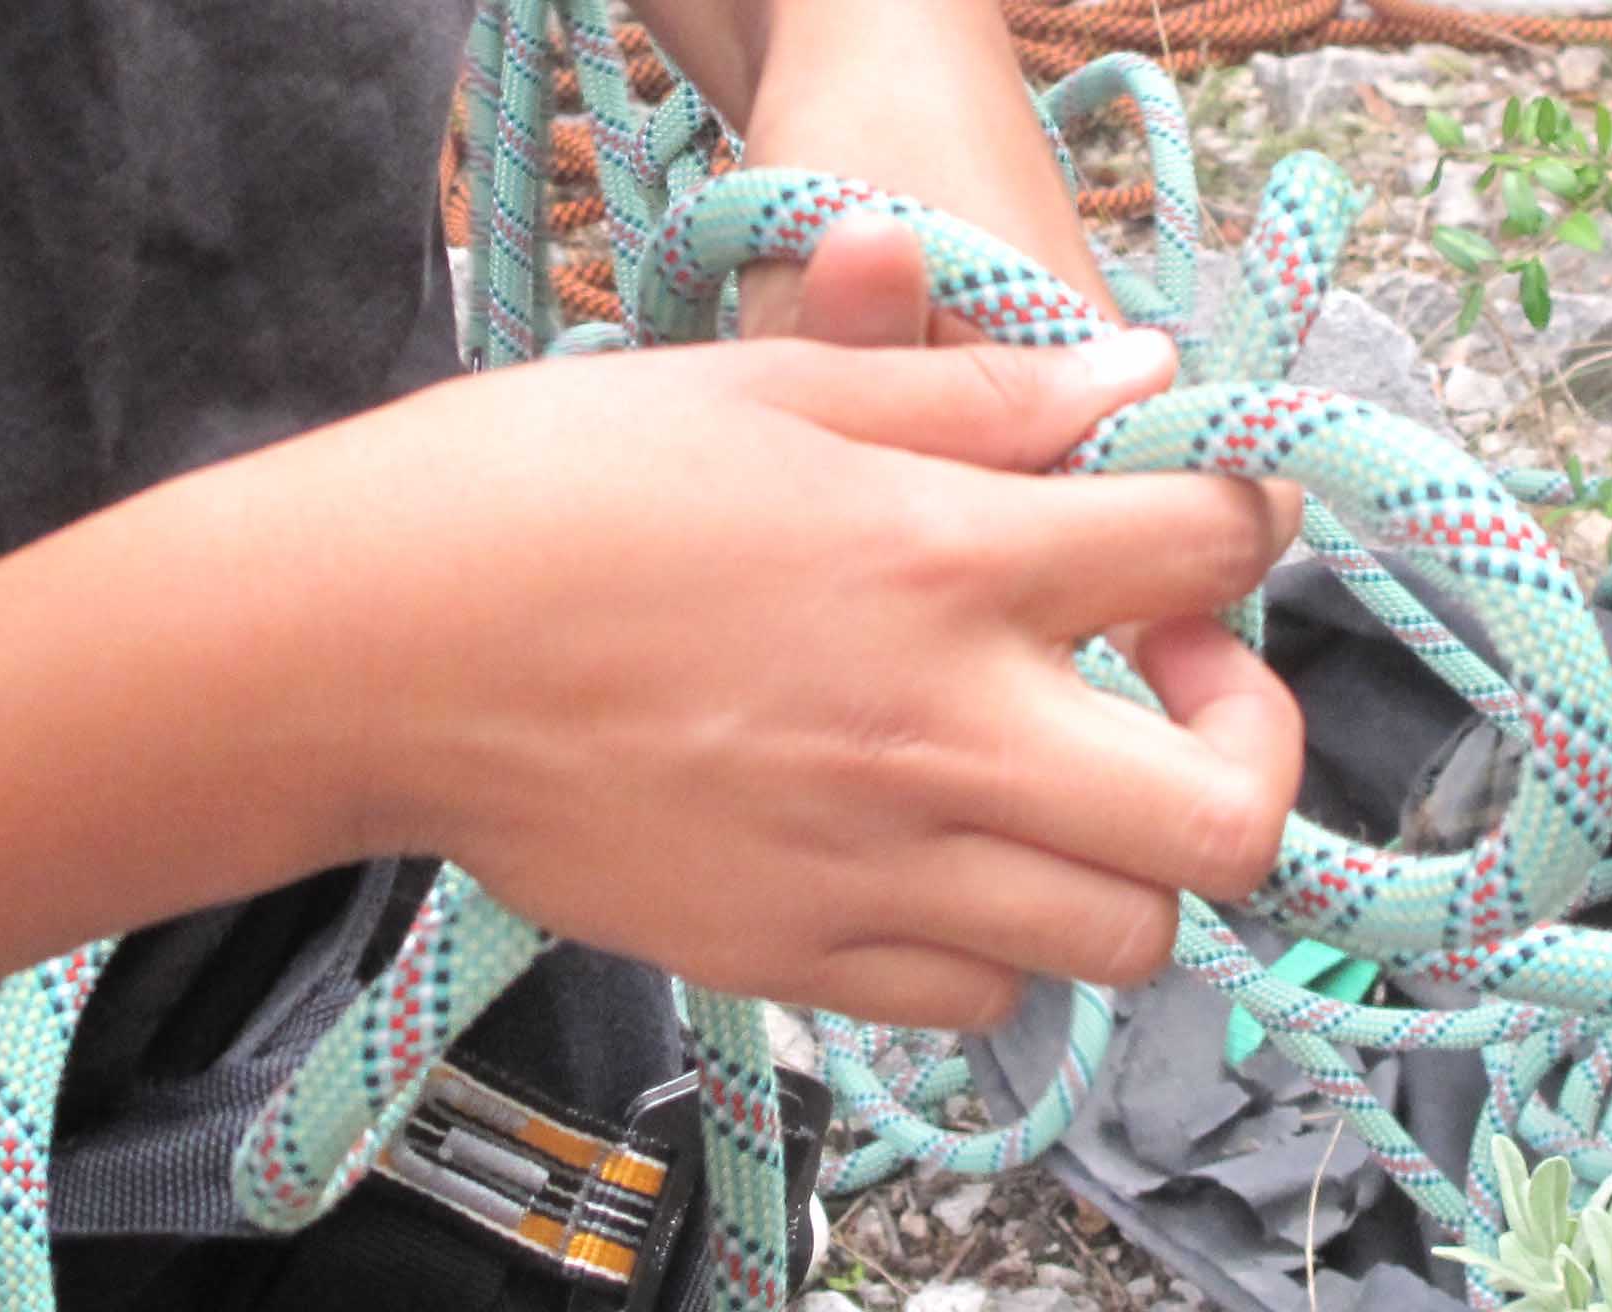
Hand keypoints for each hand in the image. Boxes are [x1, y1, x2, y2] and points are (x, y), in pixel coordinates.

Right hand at [256, 332, 1300, 1029]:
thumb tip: (1130, 380)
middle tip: (1175, 692)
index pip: (1211, 549)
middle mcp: (939, 730)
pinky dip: (998, 943)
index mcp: (944, 558)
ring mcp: (872, 864)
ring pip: (1126, 937)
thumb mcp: (767, 389)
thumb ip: (971, 397)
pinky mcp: (795, 956)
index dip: (1240, 524)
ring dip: (1127, 860)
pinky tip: (943, 854)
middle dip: (1243, 749)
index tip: (1194, 530)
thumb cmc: (545, 492)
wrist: (367, 650)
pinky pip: (981, 999)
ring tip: (1061, 785)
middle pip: (1225, 817)